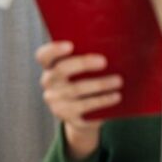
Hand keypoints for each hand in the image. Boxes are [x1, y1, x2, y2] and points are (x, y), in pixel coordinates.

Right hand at [35, 41, 122, 159]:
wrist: (85, 114)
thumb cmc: (87, 81)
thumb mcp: (84, 69)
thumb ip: (89, 56)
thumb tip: (111, 47)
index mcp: (51, 66)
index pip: (43, 56)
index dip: (54, 50)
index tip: (70, 45)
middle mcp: (49, 83)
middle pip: (61, 70)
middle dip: (83, 63)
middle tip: (104, 61)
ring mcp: (56, 101)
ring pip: (75, 89)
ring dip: (99, 84)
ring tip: (118, 80)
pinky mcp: (67, 116)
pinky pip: (84, 107)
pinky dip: (102, 101)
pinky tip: (116, 96)